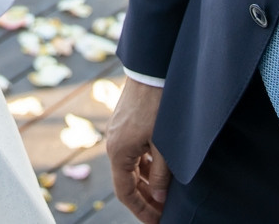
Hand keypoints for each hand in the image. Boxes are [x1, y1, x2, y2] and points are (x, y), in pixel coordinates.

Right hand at [106, 78, 170, 222]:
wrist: (151, 70)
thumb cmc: (158, 106)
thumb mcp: (164, 146)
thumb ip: (162, 175)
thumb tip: (160, 198)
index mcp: (118, 152)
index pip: (125, 192)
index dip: (141, 210)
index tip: (157, 222)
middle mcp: (113, 145)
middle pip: (126, 181)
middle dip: (145, 199)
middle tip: (163, 212)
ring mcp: (117, 133)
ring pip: (130, 167)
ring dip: (146, 182)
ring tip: (165, 194)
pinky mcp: (124, 123)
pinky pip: (132, 152)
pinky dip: (145, 165)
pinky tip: (160, 169)